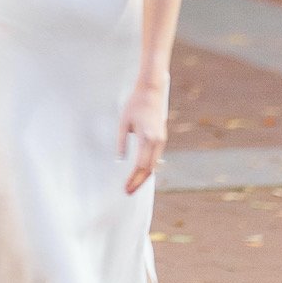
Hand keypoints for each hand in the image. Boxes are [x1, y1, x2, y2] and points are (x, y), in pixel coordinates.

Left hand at [118, 79, 168, 193]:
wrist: (152, 90)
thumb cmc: (135, 103)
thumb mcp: (124, 122)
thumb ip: (122, 142)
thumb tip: (119, 160)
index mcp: (147, 137)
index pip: (140, 165)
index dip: (133, 179)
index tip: (125, 188)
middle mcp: (157, 141)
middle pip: (149, 169)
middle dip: (138, 182)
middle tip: (128, 192)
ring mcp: (161, 139)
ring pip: (154, 164)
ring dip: (144, 176)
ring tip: (133, 185)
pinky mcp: (161, 137)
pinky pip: (156, 157)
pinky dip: (149, 167)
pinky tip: (141, 173)